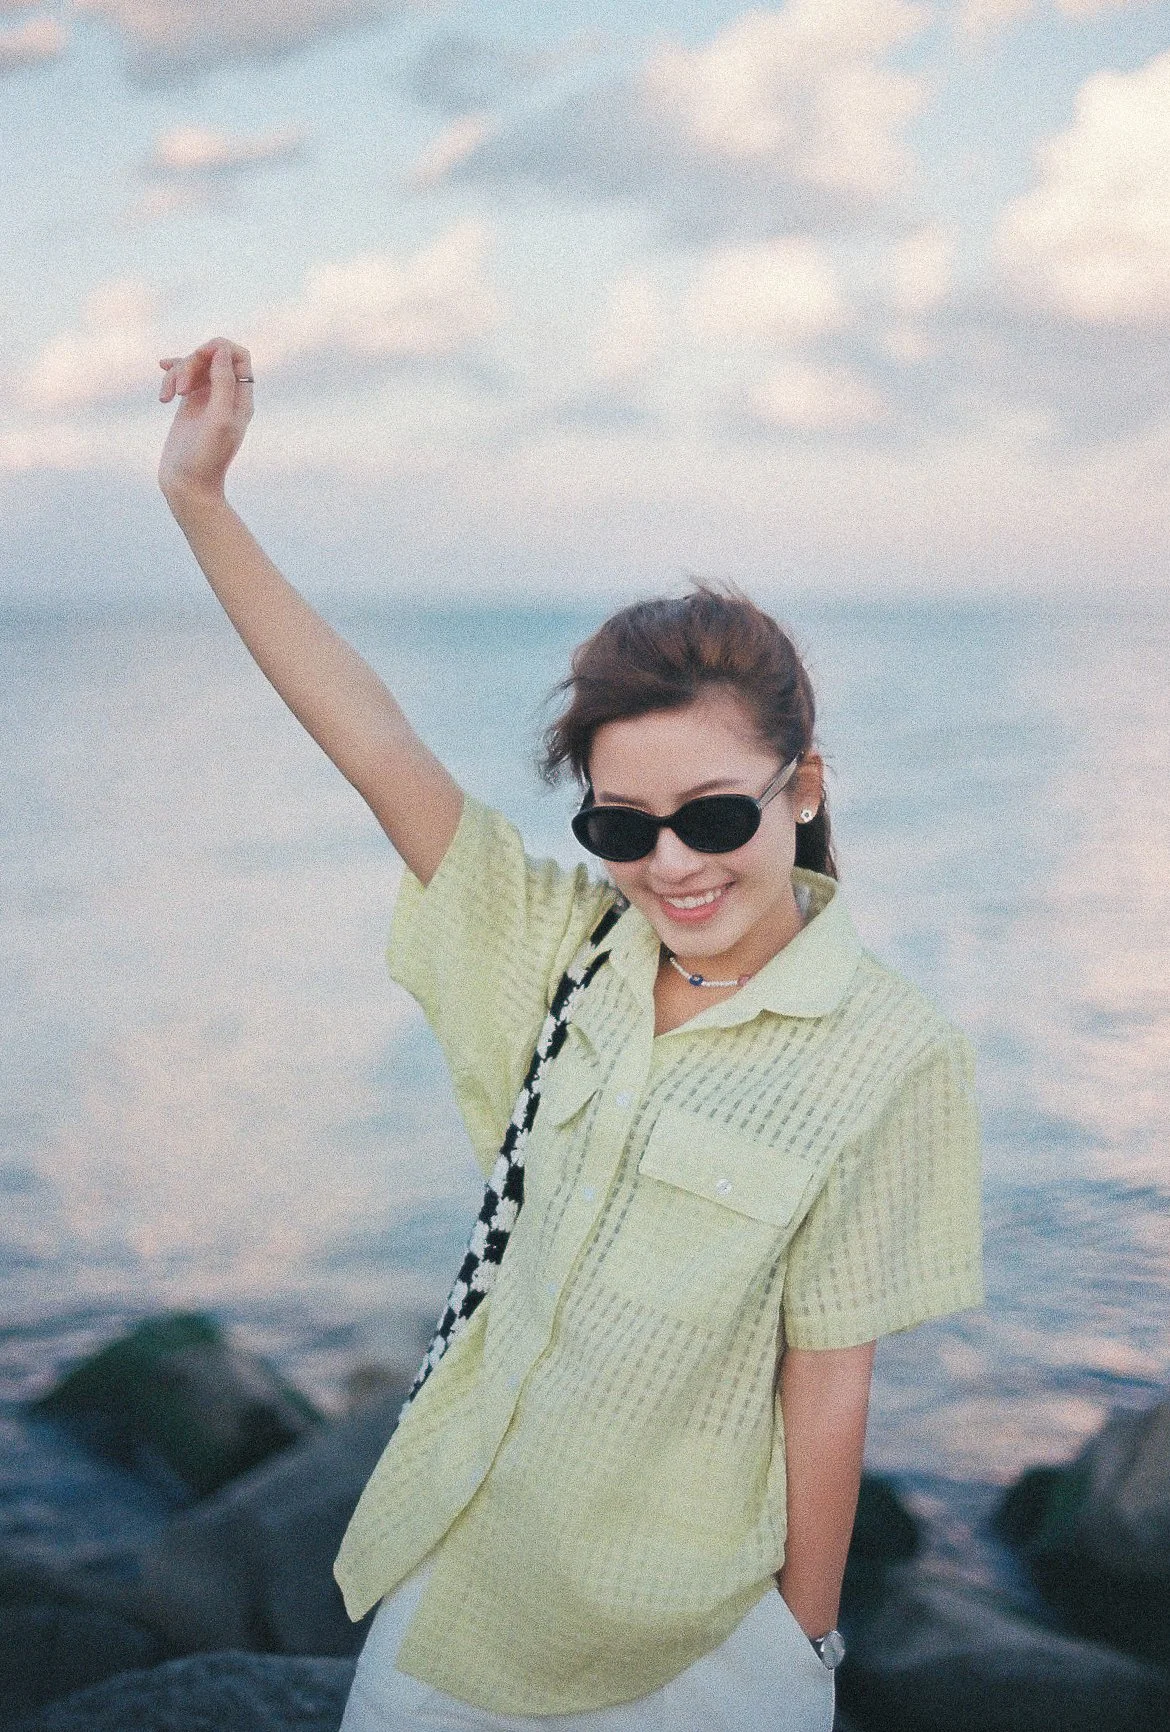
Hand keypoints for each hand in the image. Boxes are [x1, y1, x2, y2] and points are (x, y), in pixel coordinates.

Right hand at [158, 338, 253, 507]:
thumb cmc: (207, 457)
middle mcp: (227, 396)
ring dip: (177, 374)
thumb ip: (224, 384)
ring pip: (193, 365)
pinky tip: (163, 394)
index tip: (201, 356)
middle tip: (181, 390)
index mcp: (242, 399)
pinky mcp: (189, 405)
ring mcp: (207, 399)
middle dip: (192, 363)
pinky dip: (170, 379)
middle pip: (211, 356)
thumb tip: (222, 350)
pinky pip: (181, 378)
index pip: (239, 355)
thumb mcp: (219, 419)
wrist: (188, 485)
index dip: (219, 347)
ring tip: (168, 397)